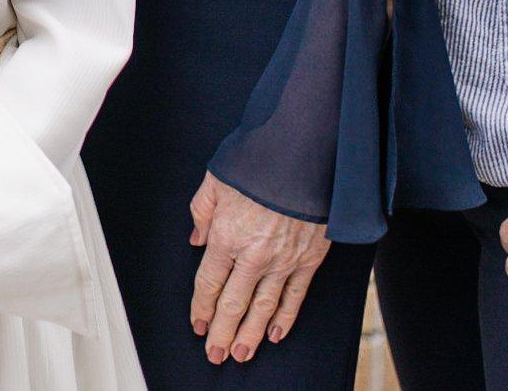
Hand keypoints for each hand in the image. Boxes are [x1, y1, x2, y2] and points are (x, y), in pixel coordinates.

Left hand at [189, 171, 327, 363]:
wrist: (305, 153)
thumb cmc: (258, 162)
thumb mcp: (216, 180)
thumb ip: (202, 211)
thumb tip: (197, 239)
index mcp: (227, 235)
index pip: (209, 283)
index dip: (201, 307)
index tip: (197, 324)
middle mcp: (254, 254)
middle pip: (233, 303)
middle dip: (221, 332)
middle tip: (215, 354)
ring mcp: (284, 260)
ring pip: (264, 307)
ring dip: (250, 334)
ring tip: (240, 353)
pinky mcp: (309, 259)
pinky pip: (295, 296)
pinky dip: (285, 317)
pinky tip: (275, 334)